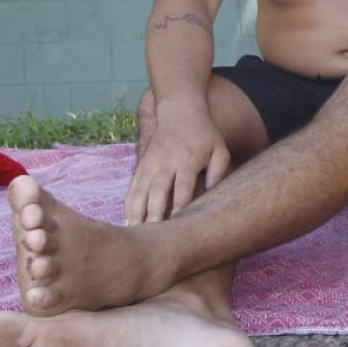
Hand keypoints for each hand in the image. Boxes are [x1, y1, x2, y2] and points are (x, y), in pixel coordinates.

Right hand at [123, 108, 230, 222]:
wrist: (180, 110)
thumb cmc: (205, 135)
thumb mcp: (220, 150)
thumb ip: (219, 172)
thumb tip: (213, 196)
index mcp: (188, 160)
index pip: (183, 188)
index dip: (179, 207)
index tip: (176, 227)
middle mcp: (167, 162)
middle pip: (158, 191)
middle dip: (154, 214)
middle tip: (152, 236)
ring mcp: (151, 163)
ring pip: (141, 191)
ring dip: (137, 212)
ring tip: (134, 233)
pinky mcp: (142, 164)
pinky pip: (133, 187)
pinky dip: (129, 204)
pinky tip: (128, 220)